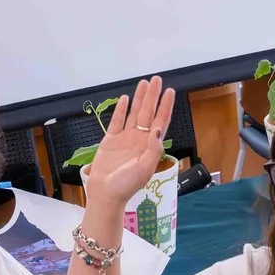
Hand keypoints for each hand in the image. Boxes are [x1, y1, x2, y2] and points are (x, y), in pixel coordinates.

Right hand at [82, 77, 175, 209]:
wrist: (105, 194)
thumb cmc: (126, 186)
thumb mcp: (144, 169)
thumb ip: (153, 150)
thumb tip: (158, 129)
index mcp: (149, 146)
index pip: (160, 121)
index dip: (165, 106)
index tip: (169, 91)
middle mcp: (139, 140)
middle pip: (148, 113)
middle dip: (152, 96)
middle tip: (156, 79)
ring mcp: (125, 139)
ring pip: (134, 114)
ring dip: (139, 99)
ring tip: (144, 84)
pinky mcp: (110, 140)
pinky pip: (117, 121)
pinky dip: (121, 110)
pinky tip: (125, 99)